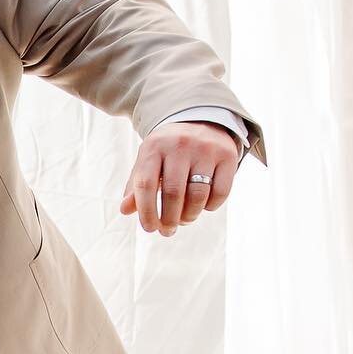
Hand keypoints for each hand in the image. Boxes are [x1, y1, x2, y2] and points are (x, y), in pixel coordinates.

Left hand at [120, 121, 241, 235]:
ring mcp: (206, 149)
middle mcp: (180, 145)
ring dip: (189, 216)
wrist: (200, 122)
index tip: (150, 228)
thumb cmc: (167, 152)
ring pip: (198, 196)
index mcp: (154, 147)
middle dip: (169, 219)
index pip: (146, 184)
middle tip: (168, 231)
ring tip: (184, 220)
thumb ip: (136, 186)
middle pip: (173, 193)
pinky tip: (203, 206)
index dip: (146, 212)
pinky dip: (210, 206)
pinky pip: (220, 192)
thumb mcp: (148, 162)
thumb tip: (125, 210)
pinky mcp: (227, 156)